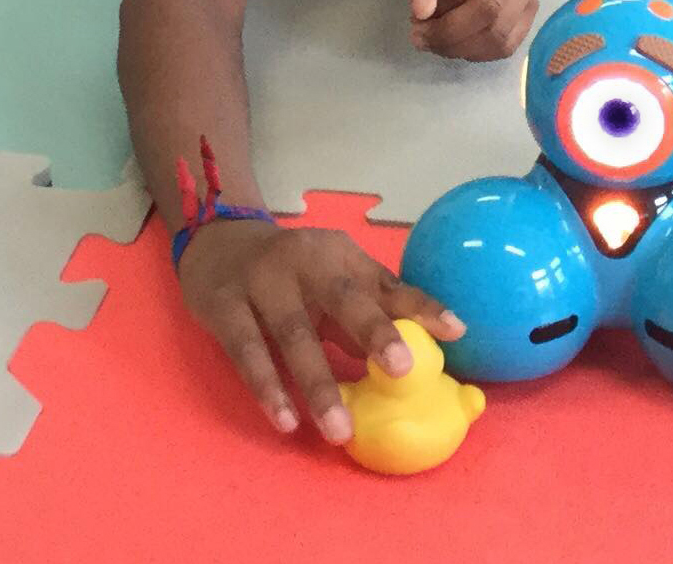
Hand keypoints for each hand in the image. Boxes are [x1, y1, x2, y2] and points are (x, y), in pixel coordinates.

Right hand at [178, 218, 463, 441]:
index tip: (456, 331)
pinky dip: (267, 387)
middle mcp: (303, 263)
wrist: (216, 243)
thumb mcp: (335, 276)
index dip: (421, 305)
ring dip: (318, 385)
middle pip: (342, 299)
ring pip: (292, 336)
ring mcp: (260, 283)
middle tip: (402, 371)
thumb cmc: (292, 271)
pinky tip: (285, 420)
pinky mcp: (224, 307)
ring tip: (340, 430)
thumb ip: (376, 306)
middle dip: (373, 332)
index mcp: (339, 256)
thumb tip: (431, 345)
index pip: (387, 283)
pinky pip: (247, 352)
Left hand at [396, 0, 537, 61]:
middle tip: (422, 39)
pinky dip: (480, 53)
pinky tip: (459, 44)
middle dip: (448, 35)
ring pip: (499, 33)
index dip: (431, 9)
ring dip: (461, 48)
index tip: (415, 16)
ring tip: (438, 42)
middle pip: (486, 9)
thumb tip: (422, 13)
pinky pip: (508, 44)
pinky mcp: (532, 5)